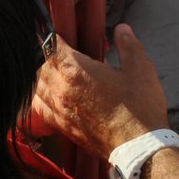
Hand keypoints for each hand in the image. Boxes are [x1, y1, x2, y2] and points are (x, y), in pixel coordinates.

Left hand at [33, 25, 168, 156]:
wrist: (138, 148)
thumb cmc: (140, 108)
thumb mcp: (141, 69)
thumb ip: (128, 45)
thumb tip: (122, 29)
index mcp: (77, 72)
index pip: (52, 46)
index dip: (52, 35)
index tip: (56, 31)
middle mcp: (62, 90)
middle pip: (41, 65)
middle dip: (48, 54)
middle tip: (60, 49)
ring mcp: (60, 110)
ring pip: (37, 86)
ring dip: (42, 75)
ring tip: (55, 69)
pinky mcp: (63, 127)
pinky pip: (40, 108)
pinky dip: (40, 97)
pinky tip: (50, 94)